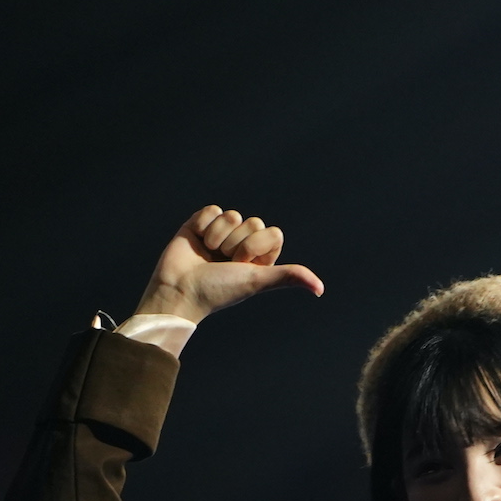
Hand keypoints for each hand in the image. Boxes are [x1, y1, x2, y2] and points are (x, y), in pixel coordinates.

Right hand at [133, 205, 323, 322]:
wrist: (179, 289)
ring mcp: (221, 234)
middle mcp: (242, 245)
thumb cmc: (219, 290)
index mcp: (260, 258)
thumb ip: (288, 276)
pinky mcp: (200, 224)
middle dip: (237, 243)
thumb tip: (320, 289)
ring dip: (219, 237)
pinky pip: (212, 210)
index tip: (242, 265)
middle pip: (253, 222)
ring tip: (208, 255)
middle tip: (223, 262)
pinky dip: (203, 226)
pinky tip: (196, 241)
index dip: (256, 246)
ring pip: (232, 215)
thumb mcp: (257, 281)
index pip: (272, 232)